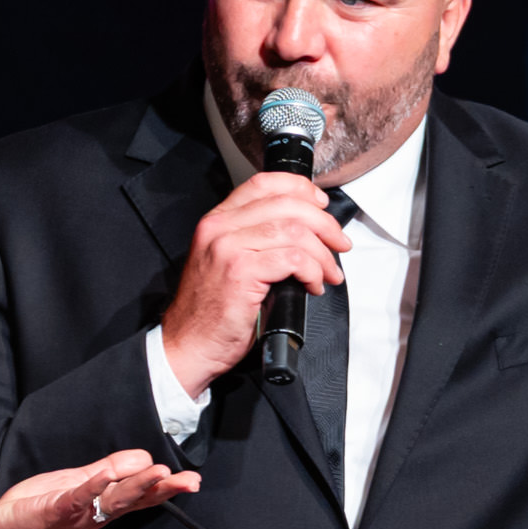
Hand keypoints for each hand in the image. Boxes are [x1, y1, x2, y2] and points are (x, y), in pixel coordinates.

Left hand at [0, 448, 200, 528]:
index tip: (185, 478)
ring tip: (159, 473)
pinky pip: (79, 496)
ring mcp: (79, 510)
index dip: (162, 483)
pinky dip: (93, 486)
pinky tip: (107, 475)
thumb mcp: (77, 484)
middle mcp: (97, 511)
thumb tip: (138, 459)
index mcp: (103, 504)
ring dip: (138, 484)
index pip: (142, 493)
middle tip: (190, 481)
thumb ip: (106, 472)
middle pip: (137, 498)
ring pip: (115, 497)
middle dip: (165, 489)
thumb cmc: (38, 507)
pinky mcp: (57, 508)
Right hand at [158, 169, 348, 396]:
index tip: (321, 204)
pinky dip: (312, 272)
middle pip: (286, 205)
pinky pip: (293, 260)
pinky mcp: (241, 273)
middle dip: (324, 224)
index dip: (300, 189)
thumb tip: (304, 231)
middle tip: (339, 244)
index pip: (264, 184)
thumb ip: (254, 239)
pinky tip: (313, 285)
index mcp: (217, 221)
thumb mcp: (227, 262)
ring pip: (295, 231)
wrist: (188, 344)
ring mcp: (228, 249)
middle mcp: (220, 228)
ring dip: (323, 253)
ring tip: (328, 273)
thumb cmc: (210, 311)